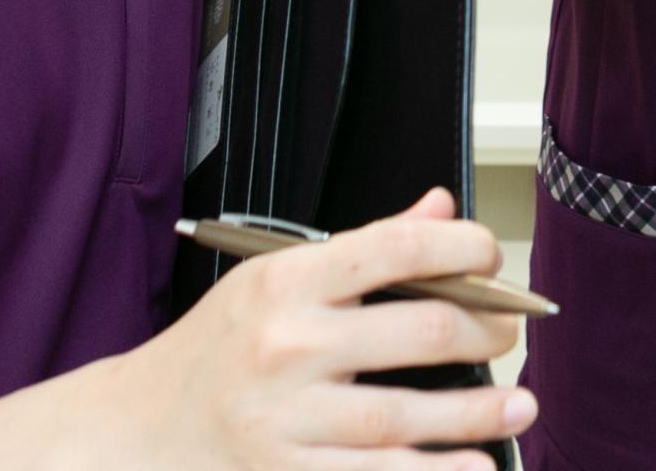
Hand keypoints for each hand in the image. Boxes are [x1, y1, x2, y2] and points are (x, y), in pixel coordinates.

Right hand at [96, 188, 535, 468]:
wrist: (134, 432)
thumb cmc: (213, 352)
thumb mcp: (271, 281)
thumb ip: (363, 248)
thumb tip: (440, 210)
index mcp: (286, 282)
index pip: (398, 248)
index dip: (466, 250)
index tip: (492, 261)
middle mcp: (287, 346)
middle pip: (420, 330)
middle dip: (486, 332)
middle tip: (509, 337)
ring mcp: (286, 420)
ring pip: (409, 415)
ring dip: (480, 414)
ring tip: (521, 406)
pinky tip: (474, 468)